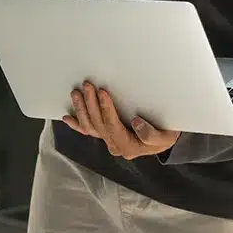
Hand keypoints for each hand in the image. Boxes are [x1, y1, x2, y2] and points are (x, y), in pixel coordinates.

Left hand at [62, 81, 179, 159]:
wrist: (165, 137)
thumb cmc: (165, 133)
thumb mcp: (165, 135)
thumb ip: (151, 134)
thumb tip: (136, 124)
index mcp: (129, 146)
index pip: (112, 126)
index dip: (106, 109)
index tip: (102, 92)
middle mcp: (116, 145)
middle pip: (98, 125)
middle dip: (91, 104)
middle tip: (87, 86)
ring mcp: (109, 140)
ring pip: (90, 126)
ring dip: (81, 109)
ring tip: (77, 93)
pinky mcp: (105, 135)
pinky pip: (87, 131)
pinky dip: (76, 124)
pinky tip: (67, 117)